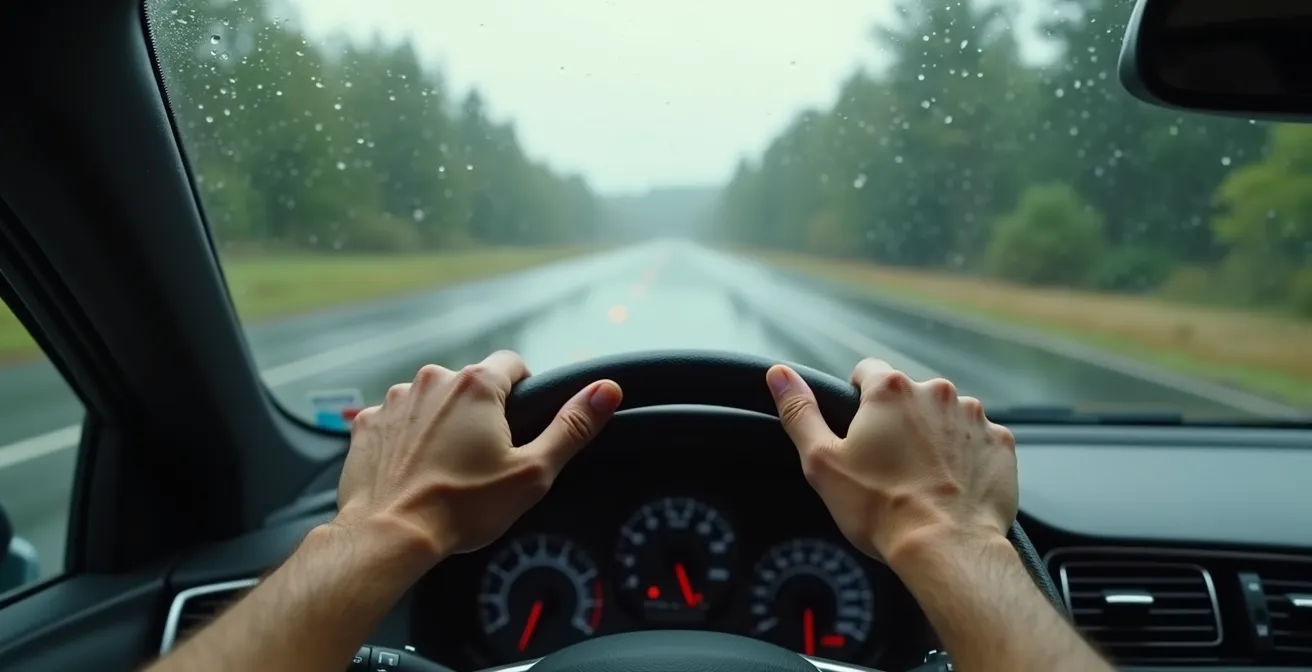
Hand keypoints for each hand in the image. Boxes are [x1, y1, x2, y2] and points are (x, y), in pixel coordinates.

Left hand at [335, 350, 622, 565]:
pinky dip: (407, 440)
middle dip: (480, 413)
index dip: (523, 391)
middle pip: (470, 384)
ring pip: (432, 401)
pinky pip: (398, 421)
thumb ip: (572, 426)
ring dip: (441, 424)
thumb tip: (607, 390)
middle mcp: (433, 380)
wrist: (389, 534)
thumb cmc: (462, 507)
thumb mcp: (533, 472)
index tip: (519, 425)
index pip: (513, 363)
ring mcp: (396, 400)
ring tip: (445, 469)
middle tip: (484, 459)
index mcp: (477, 385)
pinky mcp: (368, 424)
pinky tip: (414, 471)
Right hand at [765, 359, 1016, 564]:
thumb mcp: (822, 462)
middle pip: (909, 396)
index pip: (868, 372)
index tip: (860, 433)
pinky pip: (978, 440)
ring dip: (934, 437)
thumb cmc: (881, 508)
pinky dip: (966, 457)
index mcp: (891, 391)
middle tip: (889, 465)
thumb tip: (779, 375)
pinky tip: (952, 485)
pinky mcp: (1001, 444)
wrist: (947, 548)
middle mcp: (937, 393)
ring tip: (923, 479)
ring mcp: (974, 417)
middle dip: (899, 422)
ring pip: (945, 417)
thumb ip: (799, 412)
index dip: (858, 401)